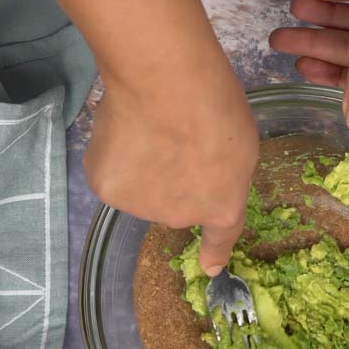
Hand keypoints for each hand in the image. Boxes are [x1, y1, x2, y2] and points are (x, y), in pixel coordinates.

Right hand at [83, 65, 257, 275]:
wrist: (164, 81)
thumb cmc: (215, 101)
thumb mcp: (241, 143)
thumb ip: (226, 175)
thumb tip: (203, 189)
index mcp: (223, 206)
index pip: (221, 236)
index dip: (215, 253)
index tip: (210, 267)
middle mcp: (181, 218)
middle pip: (174, 205)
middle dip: (173, 181)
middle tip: (173, 136)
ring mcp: (141, 207)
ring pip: (140, 191)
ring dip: (141, 169)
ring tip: (146, 128)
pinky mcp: (107, 190)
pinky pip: (112, 176)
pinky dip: (115, 158)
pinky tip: (123, 131)